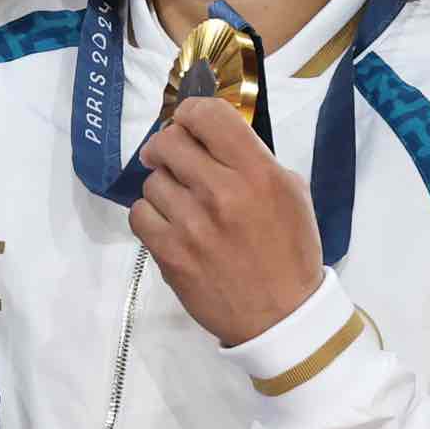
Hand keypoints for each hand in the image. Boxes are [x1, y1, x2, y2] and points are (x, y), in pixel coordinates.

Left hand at [129, 97, 323, 344]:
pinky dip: (151, 216)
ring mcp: (191, 224)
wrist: (282, 315)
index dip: (191, 113)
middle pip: (168, 142)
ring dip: (164, 187)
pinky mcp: (170, 253)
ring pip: (152, 180)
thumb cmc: (289, 251)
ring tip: (183, 205)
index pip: (207, 115)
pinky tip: (171, 226)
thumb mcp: (290, 192)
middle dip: (169, 147)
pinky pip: (139, 214)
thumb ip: (253, 159)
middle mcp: (222, 192)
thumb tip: (211, 138)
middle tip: (175, 161)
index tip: (189, 125)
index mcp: (257, 173)